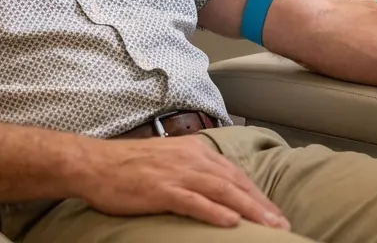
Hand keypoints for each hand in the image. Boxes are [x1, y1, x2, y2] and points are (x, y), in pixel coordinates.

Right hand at [76, 135, 289, 230]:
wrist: (94, 164)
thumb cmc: (128, 166)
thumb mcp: (167, 160)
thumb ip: (192, 170)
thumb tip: (215, 189)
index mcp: (194, 150)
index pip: (234, 174)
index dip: (257, 194)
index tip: (274, 211)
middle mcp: (191, 158)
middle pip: (234, 182)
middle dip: (262, 204)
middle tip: (283, 224)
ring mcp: (176, 173)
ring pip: (222, 191)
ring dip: (249, 209)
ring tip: (269, 226)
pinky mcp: (161, 189)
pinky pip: (194, 201)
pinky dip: (215, 212)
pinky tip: (232, 222)